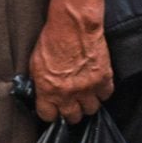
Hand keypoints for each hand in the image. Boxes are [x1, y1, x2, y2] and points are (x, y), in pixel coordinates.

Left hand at [27, 2, 113, 120]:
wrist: (72, 24)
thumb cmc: (52, 40)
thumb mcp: (36, 64)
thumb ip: (40, 84)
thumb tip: (42, 93)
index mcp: (48, 91)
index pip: (49, 116)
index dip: (52, 113)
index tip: (54, 109)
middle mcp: (68, 94)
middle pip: (73, 117)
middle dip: (71, 111)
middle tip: (72, 103)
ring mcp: (87, 88)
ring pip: (91, 110)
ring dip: (88, 104)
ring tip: (85, 95)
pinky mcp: (103, 78)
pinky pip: (106, 95)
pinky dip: (103, 92)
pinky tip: (97, 86)